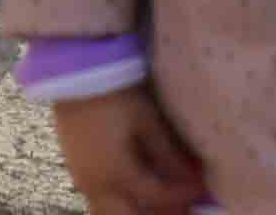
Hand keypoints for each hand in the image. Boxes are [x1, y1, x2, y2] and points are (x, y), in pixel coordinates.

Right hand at [49, 90, 205, 214]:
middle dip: (158, 214)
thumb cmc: (114, 94)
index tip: (200, 189)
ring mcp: (82, 180)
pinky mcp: (76, 171)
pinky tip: (135, 194)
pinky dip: (120, 204)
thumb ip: (169, 154)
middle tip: (181, 208)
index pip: (156, 196)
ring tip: (158, 203)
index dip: (181, 194)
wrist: (74, 74)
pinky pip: (99, 201)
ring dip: (136, 212)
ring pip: (110, 214)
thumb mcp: (146, 121)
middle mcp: (96, 184)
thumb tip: (193, 177)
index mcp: (116, 173)